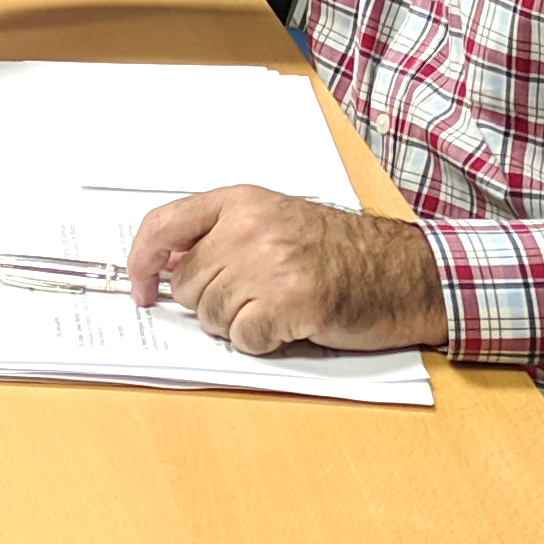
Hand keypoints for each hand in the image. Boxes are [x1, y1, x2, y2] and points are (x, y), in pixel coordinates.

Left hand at [127, 186, 447, 354]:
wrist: (403, 270)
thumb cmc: (343, 250)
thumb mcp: (276, 219)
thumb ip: (222, 232)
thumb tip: (166, 266)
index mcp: (241, 201)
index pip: (163, 225)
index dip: (139, 261)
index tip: (139, 289)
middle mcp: (249, 227)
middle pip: (186, 285)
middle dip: (209, 302)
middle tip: (252, 298)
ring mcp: (268, 264)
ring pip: (211, 316)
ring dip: (239, 323)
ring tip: (277, 306)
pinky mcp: (289, 303)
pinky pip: (244, 339)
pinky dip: (262, 342)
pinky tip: (291, 324)